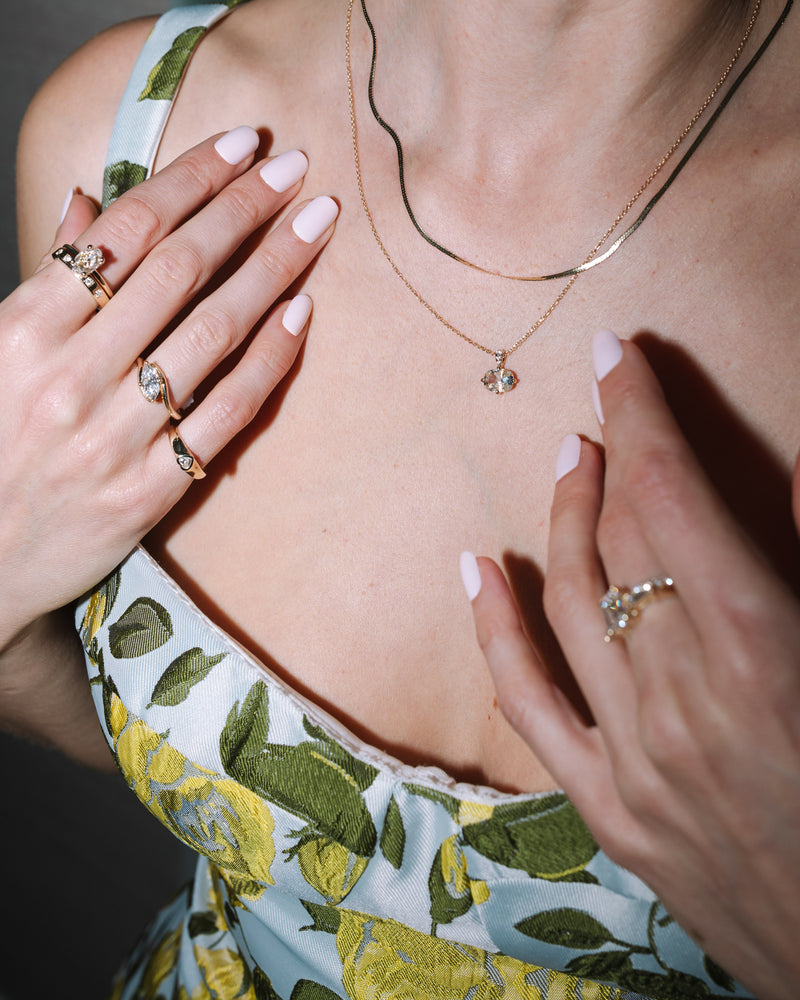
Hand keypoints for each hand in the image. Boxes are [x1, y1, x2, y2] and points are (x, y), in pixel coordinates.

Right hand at [1, 127, 337, 651]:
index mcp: (24, 329)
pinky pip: (225, 413)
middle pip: (179, 271)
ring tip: (316, 224)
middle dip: (244, 208)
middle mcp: (70, 377)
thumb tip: (91, 199)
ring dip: (272, 269)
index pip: (125, 231)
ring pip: (211, 334)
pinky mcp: (149, 491)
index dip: (191, 178)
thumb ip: (46, 276)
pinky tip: (302, 313)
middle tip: (296, 169)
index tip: (243, 144)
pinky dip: (268, 360)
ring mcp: (113, 437)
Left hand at [462, 329, 799, 999]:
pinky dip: (496, 631)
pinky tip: (475, 570)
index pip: (673, 496)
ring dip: (566, 520)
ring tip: (570, 463)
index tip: (618, 358)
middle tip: (607, 408)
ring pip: (571, 601)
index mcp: (763, 644)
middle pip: (622, 539)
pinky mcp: (607, 807)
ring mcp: (632, 754)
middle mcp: (682, 692)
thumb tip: (791, 478)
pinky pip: (528, 705)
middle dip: (613, 457)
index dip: (643, 414)